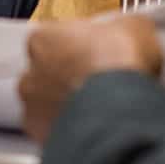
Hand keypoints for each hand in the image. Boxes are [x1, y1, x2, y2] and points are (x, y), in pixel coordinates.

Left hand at [18, 11, 162, 143]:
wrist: (119, 111)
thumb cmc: (121, 63)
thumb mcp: (135, 28)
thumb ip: (122, 27)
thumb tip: (129, 29)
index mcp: (43, 39)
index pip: (54, 40)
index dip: (79, 49)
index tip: (98, 56)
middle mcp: (29, 72)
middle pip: (47, 73)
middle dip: (69, 78)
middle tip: (100, 85)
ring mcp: (32, 107)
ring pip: (47, 105)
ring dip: (67, 107)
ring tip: (99, 113)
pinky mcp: (39, 136)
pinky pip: (53, 132)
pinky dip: (69, 133)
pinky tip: (93, 132)